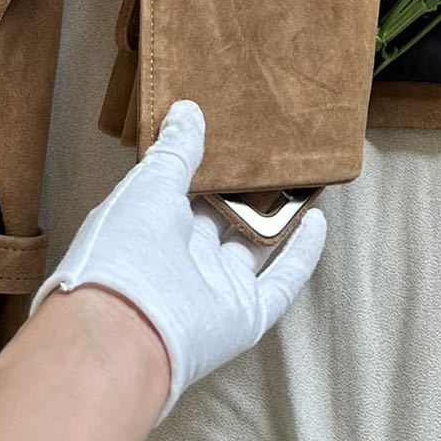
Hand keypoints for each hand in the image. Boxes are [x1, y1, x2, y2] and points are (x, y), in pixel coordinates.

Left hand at [30, 100, 326, 416]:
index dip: (203, 161)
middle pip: (219, 217)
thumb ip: (175, 151)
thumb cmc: (123, 250)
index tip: (227, 129)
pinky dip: (301, 254)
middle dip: (240, 187)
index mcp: (148, 228)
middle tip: (267, 148)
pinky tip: (317, 221)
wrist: (126, 330)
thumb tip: (188, 110)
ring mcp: (215, 288)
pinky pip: (281, 281)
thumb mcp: (148, 184)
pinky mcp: (245, 315)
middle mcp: (182, 260)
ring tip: (298, 178)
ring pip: (253, 245)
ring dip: (276, 216)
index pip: (179, 190)